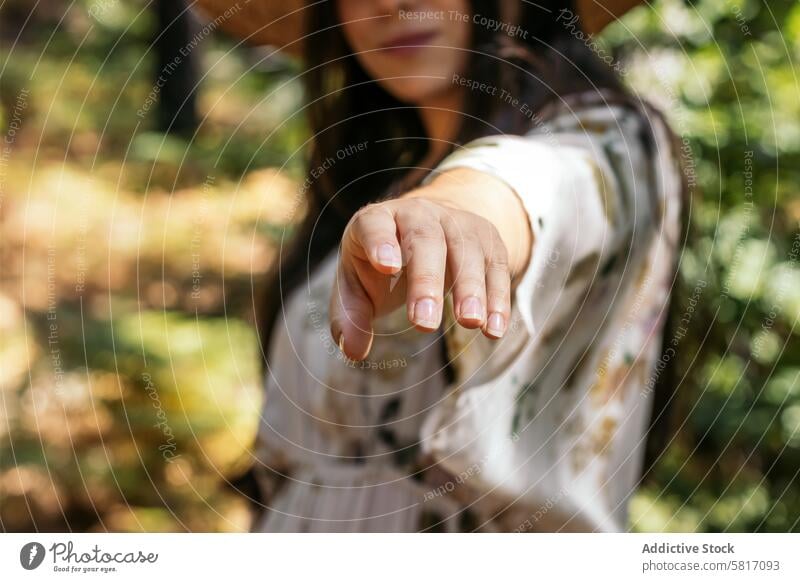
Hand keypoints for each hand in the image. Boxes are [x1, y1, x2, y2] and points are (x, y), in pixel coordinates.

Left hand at [329, 168, 531, 360]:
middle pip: (425, 240)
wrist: (428, 228)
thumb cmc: (382, 264)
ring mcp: (457, 223)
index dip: (380, 242)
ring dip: (470, 288)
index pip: (375, 225)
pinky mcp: (487, 239)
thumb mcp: (357, 284)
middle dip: (426, 281)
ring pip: (466, 250)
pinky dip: (497, 297)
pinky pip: (496, 266)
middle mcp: (418, 214)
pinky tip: (494, 329)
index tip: (386, 266)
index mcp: (377, 220)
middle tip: (424, 324)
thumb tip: (353, 352)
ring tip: (469, 323)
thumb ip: (350, 316)